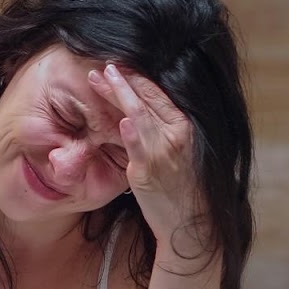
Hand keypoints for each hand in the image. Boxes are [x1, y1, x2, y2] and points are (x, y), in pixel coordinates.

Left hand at [88, 62, 202, 249]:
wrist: (189, 221)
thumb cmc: (180, 187)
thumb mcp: (176, 152)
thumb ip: (161, 131)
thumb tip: (137, 113)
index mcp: (182, 127)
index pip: (157, 94)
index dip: (136, 79)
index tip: (118, 68)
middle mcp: (175, 134)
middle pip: (144, 100)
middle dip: (122, 81)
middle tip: (102, 67)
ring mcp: (162, 151)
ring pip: (138, 115)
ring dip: (116, 94)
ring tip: (99, 79)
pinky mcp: (148, 170)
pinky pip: (138, 147)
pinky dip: (132, 133)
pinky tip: (122, 119)